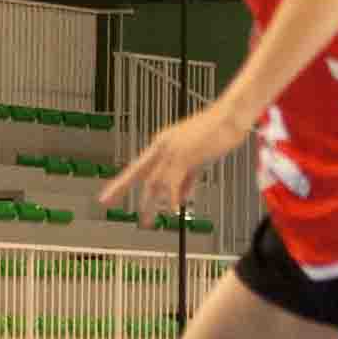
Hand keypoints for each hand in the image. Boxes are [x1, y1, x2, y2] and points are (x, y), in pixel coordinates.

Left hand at [100, 98, 250, 217]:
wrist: (231, 116)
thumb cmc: (218, 132)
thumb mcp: (199, 158)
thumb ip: (188, 178)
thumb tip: (182, 196)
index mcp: (163, 144)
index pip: (138, 166)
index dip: (122, 181)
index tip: (110, 193)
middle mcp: (163, 146)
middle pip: (138, 173)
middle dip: (121, 189)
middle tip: (106, 202)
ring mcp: (173, 151)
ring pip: (155, 182)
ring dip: (150, 204)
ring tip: (147, 221)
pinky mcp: (185, 156)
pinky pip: (175, 183)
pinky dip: (174, 199)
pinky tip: (174, 211)